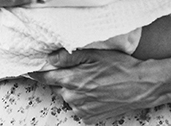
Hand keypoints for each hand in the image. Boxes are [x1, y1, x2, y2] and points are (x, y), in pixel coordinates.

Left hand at [29, 49, 167, 123]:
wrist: (140, 86)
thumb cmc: (119, 67)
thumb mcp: (94, 54)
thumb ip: (68, 56)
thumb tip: (49, 58)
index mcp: (71, 80)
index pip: (44, 77)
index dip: (36, 72)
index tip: (30, 69)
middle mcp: (72, 97)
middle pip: (57, 86)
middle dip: (63, 78)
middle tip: (79, 70)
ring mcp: (81, 109)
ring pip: (68, 97)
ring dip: (74, 89)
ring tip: (92, 81)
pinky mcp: (89, 118)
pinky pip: (79, 107)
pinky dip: (83, 100)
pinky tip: (96, 92)